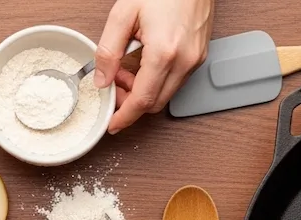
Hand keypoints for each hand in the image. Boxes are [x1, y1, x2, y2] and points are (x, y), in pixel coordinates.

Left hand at [94, 0, 212, 133]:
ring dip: (144, 92)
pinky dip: (157, 81)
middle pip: (154, 103)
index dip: (124, 117)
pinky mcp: (199, 56)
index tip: (112, 124)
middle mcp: (184, 61)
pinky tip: (145, 64)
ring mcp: (195, 60)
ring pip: (166, 95)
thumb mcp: (124, 14)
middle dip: (131, 103)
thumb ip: (108, 50)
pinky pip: (176, 81)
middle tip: (115, 86)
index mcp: (164, 53)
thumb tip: (101, 79)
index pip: (142, 100)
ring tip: (127, 71)